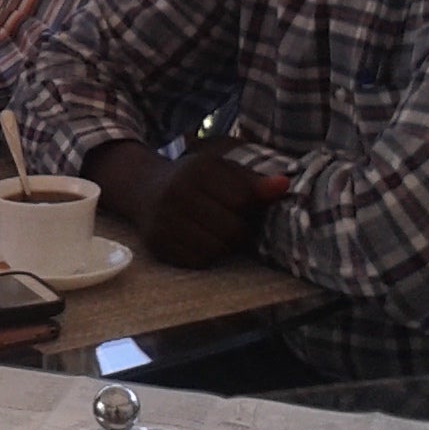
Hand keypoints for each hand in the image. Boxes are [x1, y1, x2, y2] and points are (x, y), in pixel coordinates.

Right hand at [139, 140, 291, 268]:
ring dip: (224, 245)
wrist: (143, 188)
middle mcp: (177, 192)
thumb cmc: (194, 179)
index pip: (242, 198)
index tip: (245, 204)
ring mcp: (164, 219)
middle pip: (232, 229)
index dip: (251, 206)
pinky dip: (205, 255)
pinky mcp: (157, 242)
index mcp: (198, 168)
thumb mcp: (222, 170)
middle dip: (240, 230)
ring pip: (216, 249)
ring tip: (217, 232)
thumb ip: (253, 180)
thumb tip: (284, 186)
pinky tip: (200, 240)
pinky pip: (197, 261)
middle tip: (234, 223)